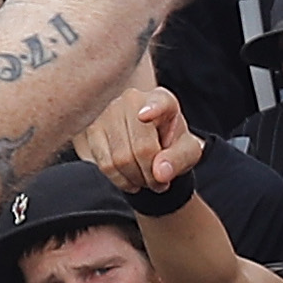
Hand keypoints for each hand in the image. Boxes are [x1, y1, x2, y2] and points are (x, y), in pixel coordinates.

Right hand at [87, 80, 200, 202]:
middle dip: (151, 174)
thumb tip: (159, 172)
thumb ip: (179, 159)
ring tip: (147, 180)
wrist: (153, 146)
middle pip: (141, 147)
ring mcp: (110, 113)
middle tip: (160, 183)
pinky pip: (105, 164)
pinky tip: (131, 180)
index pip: (159, 103)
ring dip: (136, 179)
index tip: (144, 116)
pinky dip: (120, 180)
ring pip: (120, 159)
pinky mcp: (93, 130)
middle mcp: (133, 100)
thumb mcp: (188, 152)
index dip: (153, 109)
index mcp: (163, 99)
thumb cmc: (173, 144)